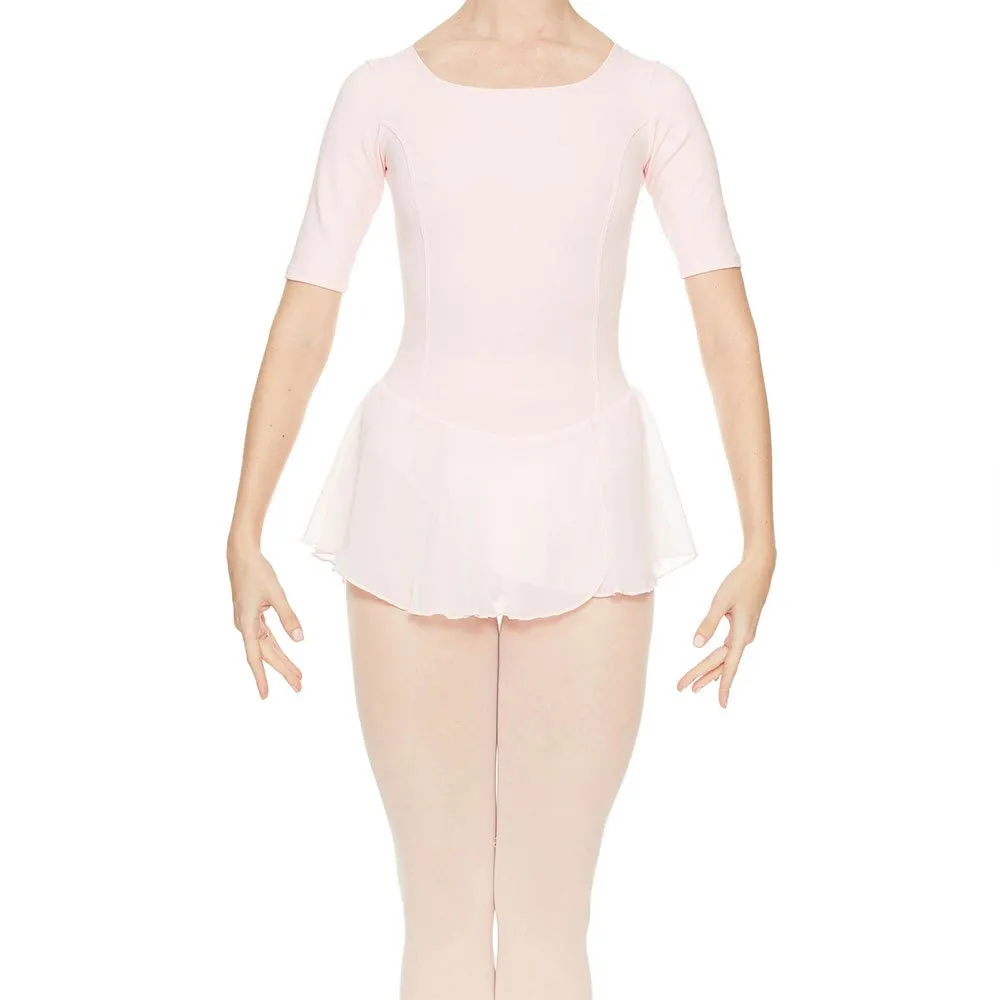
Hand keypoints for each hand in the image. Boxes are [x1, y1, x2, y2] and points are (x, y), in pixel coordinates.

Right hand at [227, 538, 303, 698]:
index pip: (255, 657)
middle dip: (283, 670)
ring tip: (298, 675)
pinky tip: (286, 655)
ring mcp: (248, 622)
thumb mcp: (276, 594)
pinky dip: (277, 646)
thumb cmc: (258, 572)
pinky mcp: (252, 616)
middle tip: (300, 686)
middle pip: (266, 654)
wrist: (241, 555)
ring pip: (267, 647)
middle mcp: (245, 626)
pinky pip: (266, 637)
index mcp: (247, 623)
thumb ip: (289, 617)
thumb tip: (300, 639)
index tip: (265, 696)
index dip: (261, 677)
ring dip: (282, 660)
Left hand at [676, 549, 774, 707]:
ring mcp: (744, 633)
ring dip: (707, 670)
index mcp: (741, 634)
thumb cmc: (739, 583)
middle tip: (680, 688)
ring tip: (691, 685)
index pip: (729, 666)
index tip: (721, 705)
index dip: (724, 686)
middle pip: (721, 663)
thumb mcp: (720, 601)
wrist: (759, 568)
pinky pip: (727, 649)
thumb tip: (696, 645)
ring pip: (723, 657)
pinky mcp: (741, 627)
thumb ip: (708, 623)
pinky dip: (716, 659)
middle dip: (701, 676)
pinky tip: (709, 667)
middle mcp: (744, 638)